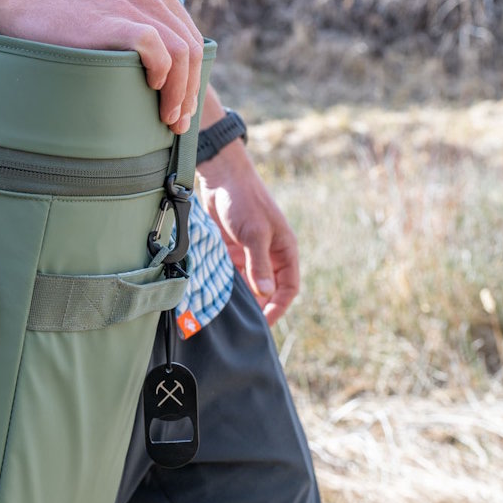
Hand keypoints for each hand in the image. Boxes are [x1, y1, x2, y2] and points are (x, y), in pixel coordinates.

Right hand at [0, 0, 203, 133]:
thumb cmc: (52, 9)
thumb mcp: (104, 5)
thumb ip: (129, 22)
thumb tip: (144, 66)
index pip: (190, 36)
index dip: (193, 75)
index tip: (183, 105)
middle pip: (192, 48)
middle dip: (191, 89)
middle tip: (179, 121)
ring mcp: (134, 5)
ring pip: (182, 53)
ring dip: (180, 92)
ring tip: (168, 117)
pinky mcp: (116, 20)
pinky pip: (158, 50)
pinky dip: (163, 74)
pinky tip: (152, 88)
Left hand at [196, 140, 298, 323]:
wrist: (222, 178)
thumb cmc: (245, 201)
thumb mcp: (255, 233)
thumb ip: (259, 264)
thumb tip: (265, 294)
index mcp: (284, 251)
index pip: (288, 287)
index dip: (278, 306)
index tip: (264, 322)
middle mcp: (269, 255)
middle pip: (267, 290)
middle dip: (258, 306)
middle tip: (242, 324)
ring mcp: (249, 253)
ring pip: (247, 284)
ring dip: (239, 297)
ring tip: (225, 313)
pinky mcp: (231, 250)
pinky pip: (231, 274)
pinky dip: (225, 285)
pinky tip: (214, 296)